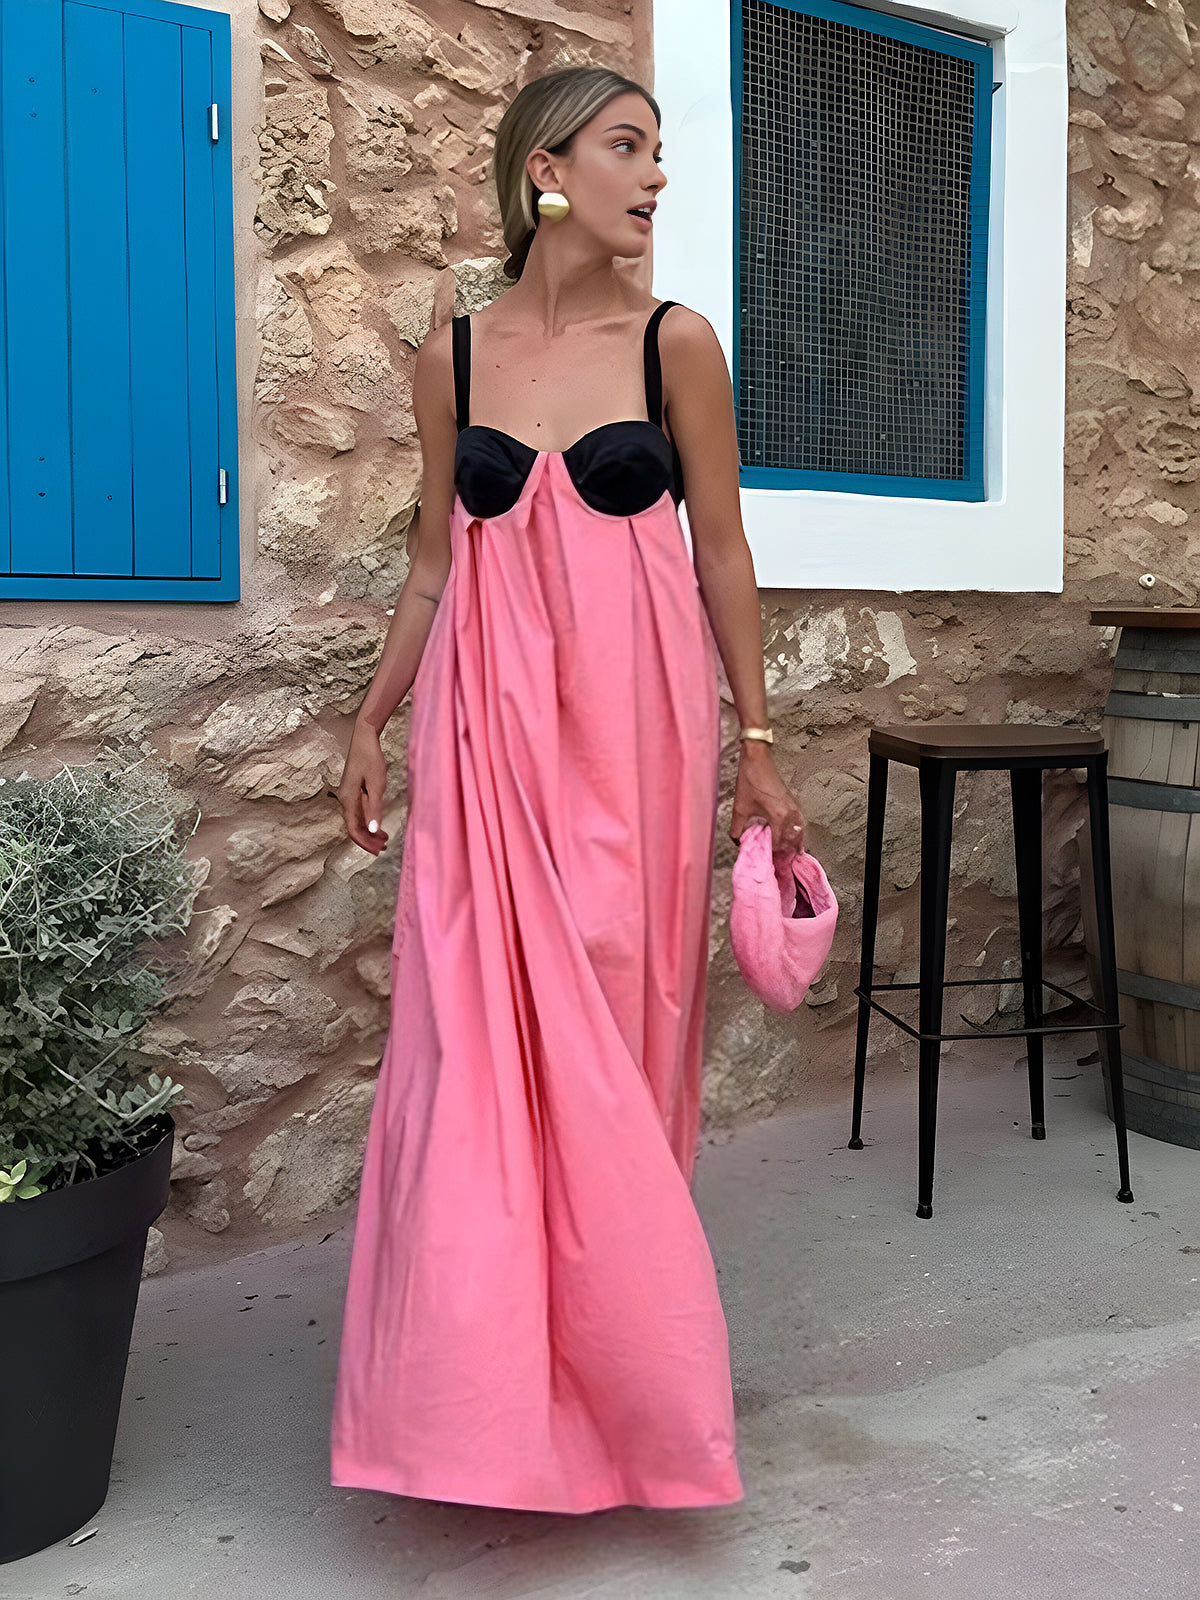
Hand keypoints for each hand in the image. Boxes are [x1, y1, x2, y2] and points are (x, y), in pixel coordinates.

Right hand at [338, 719, 389, 854]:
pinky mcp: (353, 790)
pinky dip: (368, 820)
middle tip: (384, 848)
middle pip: (354, 827)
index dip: (365, 843)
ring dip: (369, 831)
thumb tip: (373, 830)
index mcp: (348, 799)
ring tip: (384, 839)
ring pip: (356, 820)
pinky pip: (359, 811)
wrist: (364, 738)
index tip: (378, 851)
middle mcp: (344, 799)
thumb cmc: (371, 758)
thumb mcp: (377, 784)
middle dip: (368, 840)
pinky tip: (378, 823)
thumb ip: (374, 808)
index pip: (353, 829)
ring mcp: (348, 795)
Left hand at [730, 741, 804, 852]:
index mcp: (778, 817)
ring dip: (793, 844)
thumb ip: (737, 830)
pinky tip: (796, 839)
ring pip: (800, 833)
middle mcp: (791, 814)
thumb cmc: (750, 781)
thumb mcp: (740, 809)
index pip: (778, 844)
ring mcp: (795, 808)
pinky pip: (801, 824)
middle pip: (792, 842)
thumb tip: (739, 843)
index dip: (770, 853)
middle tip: (775, 860)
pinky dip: (799, 833)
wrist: (758, 760)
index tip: (764, 858)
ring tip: (788, 854)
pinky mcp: (795, 803)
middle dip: (783, 852)